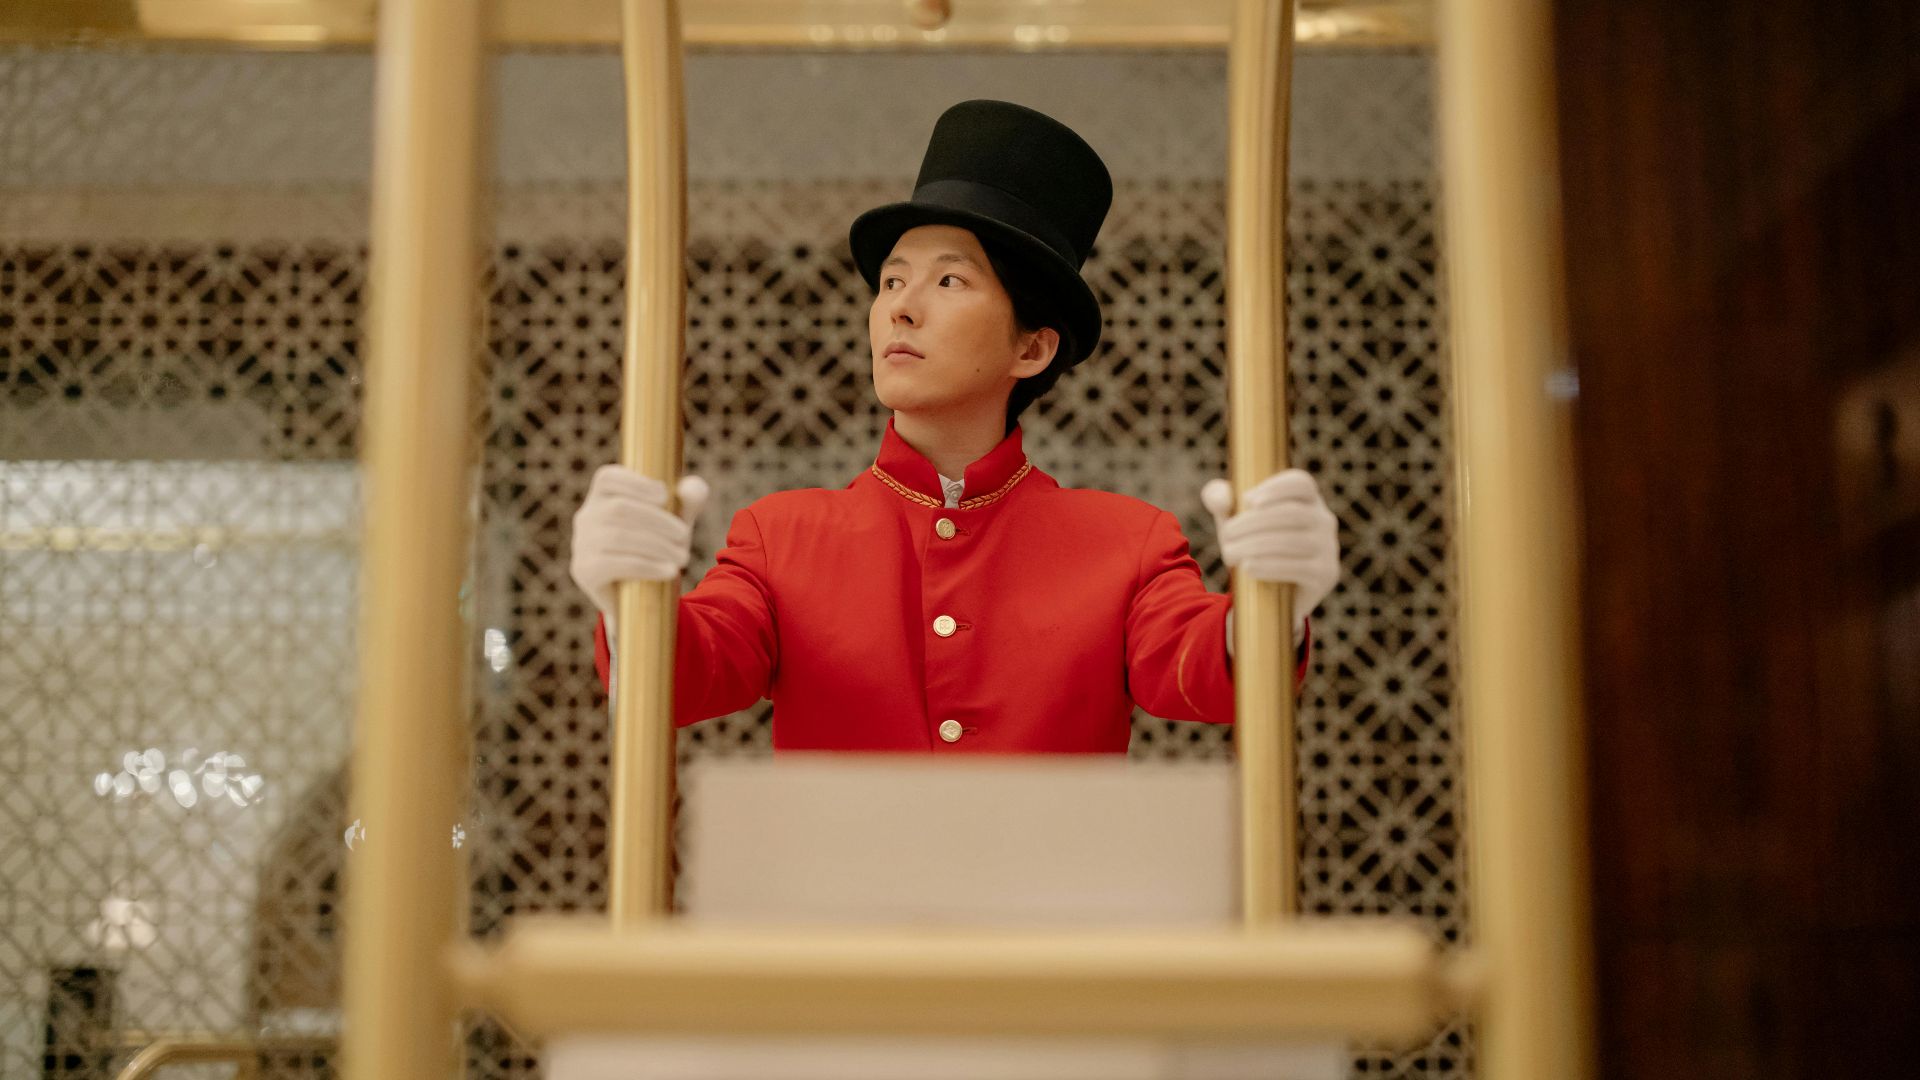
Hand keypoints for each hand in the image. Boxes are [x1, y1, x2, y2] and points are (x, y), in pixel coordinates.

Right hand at [569, 465, 709, 615]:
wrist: (639, 596)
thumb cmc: (657, 546)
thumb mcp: (676, 521)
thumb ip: (688, 500)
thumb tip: (692, 488)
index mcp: (603, 497)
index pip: (607, 477)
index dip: (635, 483)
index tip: (665, 496)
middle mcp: (586, 517)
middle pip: (619, 508)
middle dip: (658, 520)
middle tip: (684, 536)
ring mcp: (581, 544)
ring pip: (618, 537)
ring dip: (657, 546)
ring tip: (682, 557)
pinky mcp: (584, 570)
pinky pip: (614, 564)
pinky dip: (647, 566)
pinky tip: (669, 571)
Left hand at [1201, 470, 1340, 630]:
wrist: (1266, 594)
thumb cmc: (1250, 544)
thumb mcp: (1232, 518)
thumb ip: (1220, 498)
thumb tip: (1222, 500)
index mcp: (1306, 499)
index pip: (1301, 483)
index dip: (1276, 488)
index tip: (1246, 500)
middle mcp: (1323, 520)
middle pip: (1293, 512)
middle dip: (1254, 522)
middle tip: (1227, 534)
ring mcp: (1328, 548)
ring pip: (1292, 540)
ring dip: (1254, 546)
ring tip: (1229, 554)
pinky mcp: (1326, 574)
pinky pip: (1298, 567)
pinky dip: (1269, 566)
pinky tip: (1248, 568)